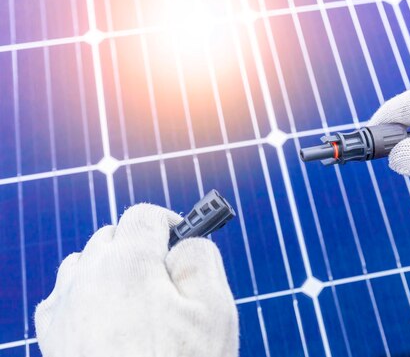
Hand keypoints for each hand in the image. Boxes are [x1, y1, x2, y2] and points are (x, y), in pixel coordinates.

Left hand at [34, 204, 237, 356]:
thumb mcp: (214, 309)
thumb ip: (201, 258)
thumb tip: (185, 242)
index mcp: (128, 262)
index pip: (144, 216)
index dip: (169, 221)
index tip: (182, 237)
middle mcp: (87, 277)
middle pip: (112, 235)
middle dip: (140, 244)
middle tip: (166, 275)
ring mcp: (63, 308)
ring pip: (85, 262)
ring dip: (110, 266)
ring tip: (136, 296)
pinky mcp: (52, 336)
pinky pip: (65, 295)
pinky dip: (86, 294)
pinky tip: (107, 317)